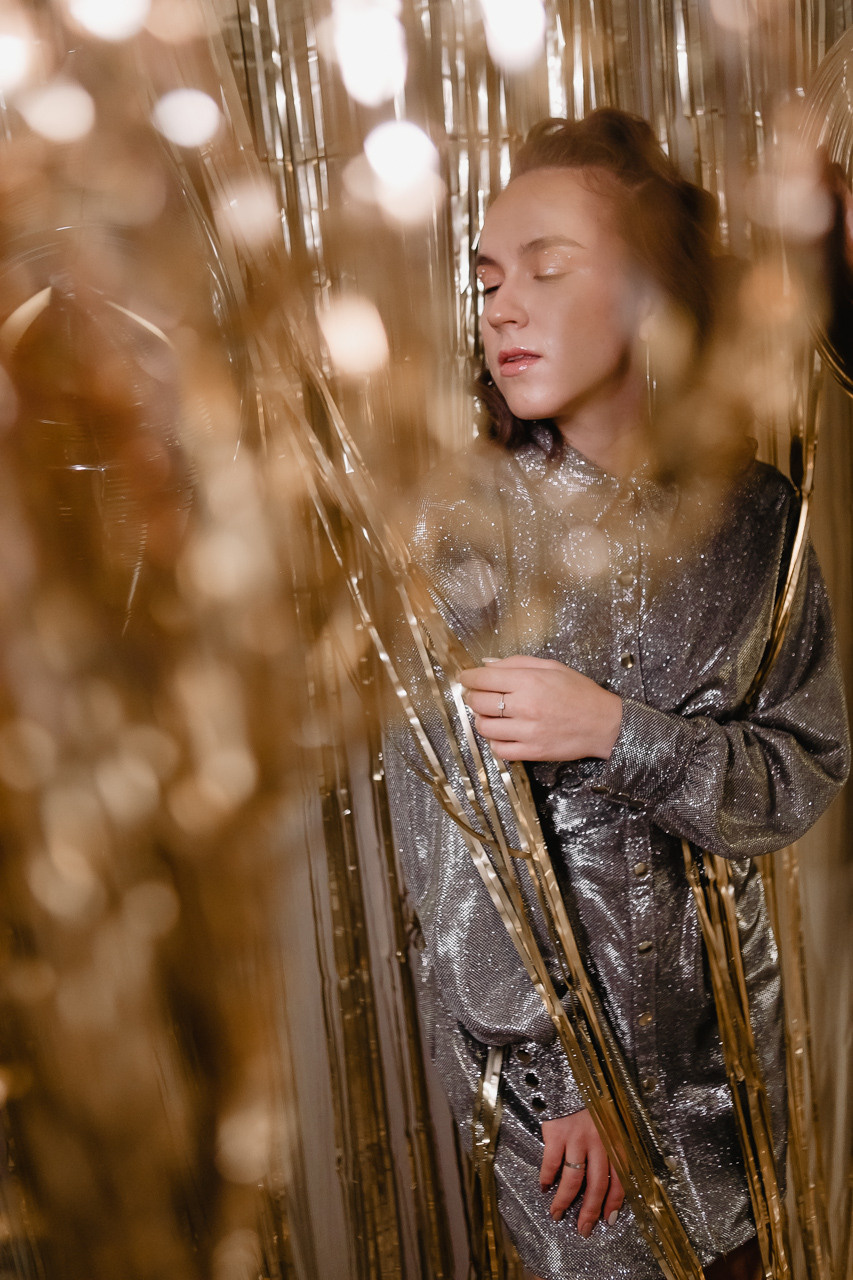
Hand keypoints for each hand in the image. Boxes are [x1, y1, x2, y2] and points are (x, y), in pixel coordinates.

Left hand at [459, 655, 621, 761]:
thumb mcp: (551, 667)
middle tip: (478, 694)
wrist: (603, 723)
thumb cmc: (579, 692)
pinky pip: (498, 749)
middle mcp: (524, 706)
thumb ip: (516, 663)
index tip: (466, 678)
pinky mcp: (531, 752)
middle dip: (473, 696)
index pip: (483, 678)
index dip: (468, 677)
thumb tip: (487, 664)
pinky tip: (502, 733)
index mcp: (529, 681)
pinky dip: (494, 741)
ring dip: (481, 719)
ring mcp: (527, 732)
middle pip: (479, 702)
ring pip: (484, 727)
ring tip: (490, 714)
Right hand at [540, 1110, 624, 1234]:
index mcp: (616, 1142)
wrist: (574, 1078)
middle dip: (589, 1212)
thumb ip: (613, 1150)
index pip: (619, 1181)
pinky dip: (547, 1178)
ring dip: (564, 1201)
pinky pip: (552, 1162)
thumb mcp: (612, 1125)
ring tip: (557, 1214)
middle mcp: (599, 1142)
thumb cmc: (595, 1105)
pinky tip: (544, 1187)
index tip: (607, 1221)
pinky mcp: (557, 1132)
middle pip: (596, 1186)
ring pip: (573, 1179)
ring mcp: (577, 1137)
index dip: (613, 1204)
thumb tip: (609, 1186)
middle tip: (583, 1229)